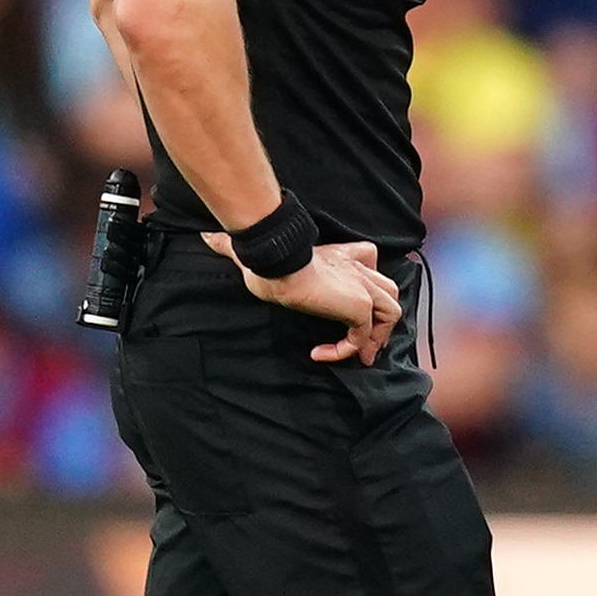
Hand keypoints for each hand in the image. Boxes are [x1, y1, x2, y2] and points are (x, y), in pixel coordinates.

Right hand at [207, 232, 401, 362]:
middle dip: (381, 319)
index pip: (370, 258)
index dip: (368, 281)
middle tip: (363, 344)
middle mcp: (358, 271)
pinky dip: (347, 350)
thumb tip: (206, 238)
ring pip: (390, 314)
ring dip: (375, 338)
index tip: (354, 304)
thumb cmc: (264, 257)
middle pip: (388, 292)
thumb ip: (233, 247)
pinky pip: (363, 336)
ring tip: (354, 357)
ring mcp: (363, 288)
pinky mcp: (359, 307)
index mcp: (340, 256)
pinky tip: (321, 354)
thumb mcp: (253, 255)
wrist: (276, 261)